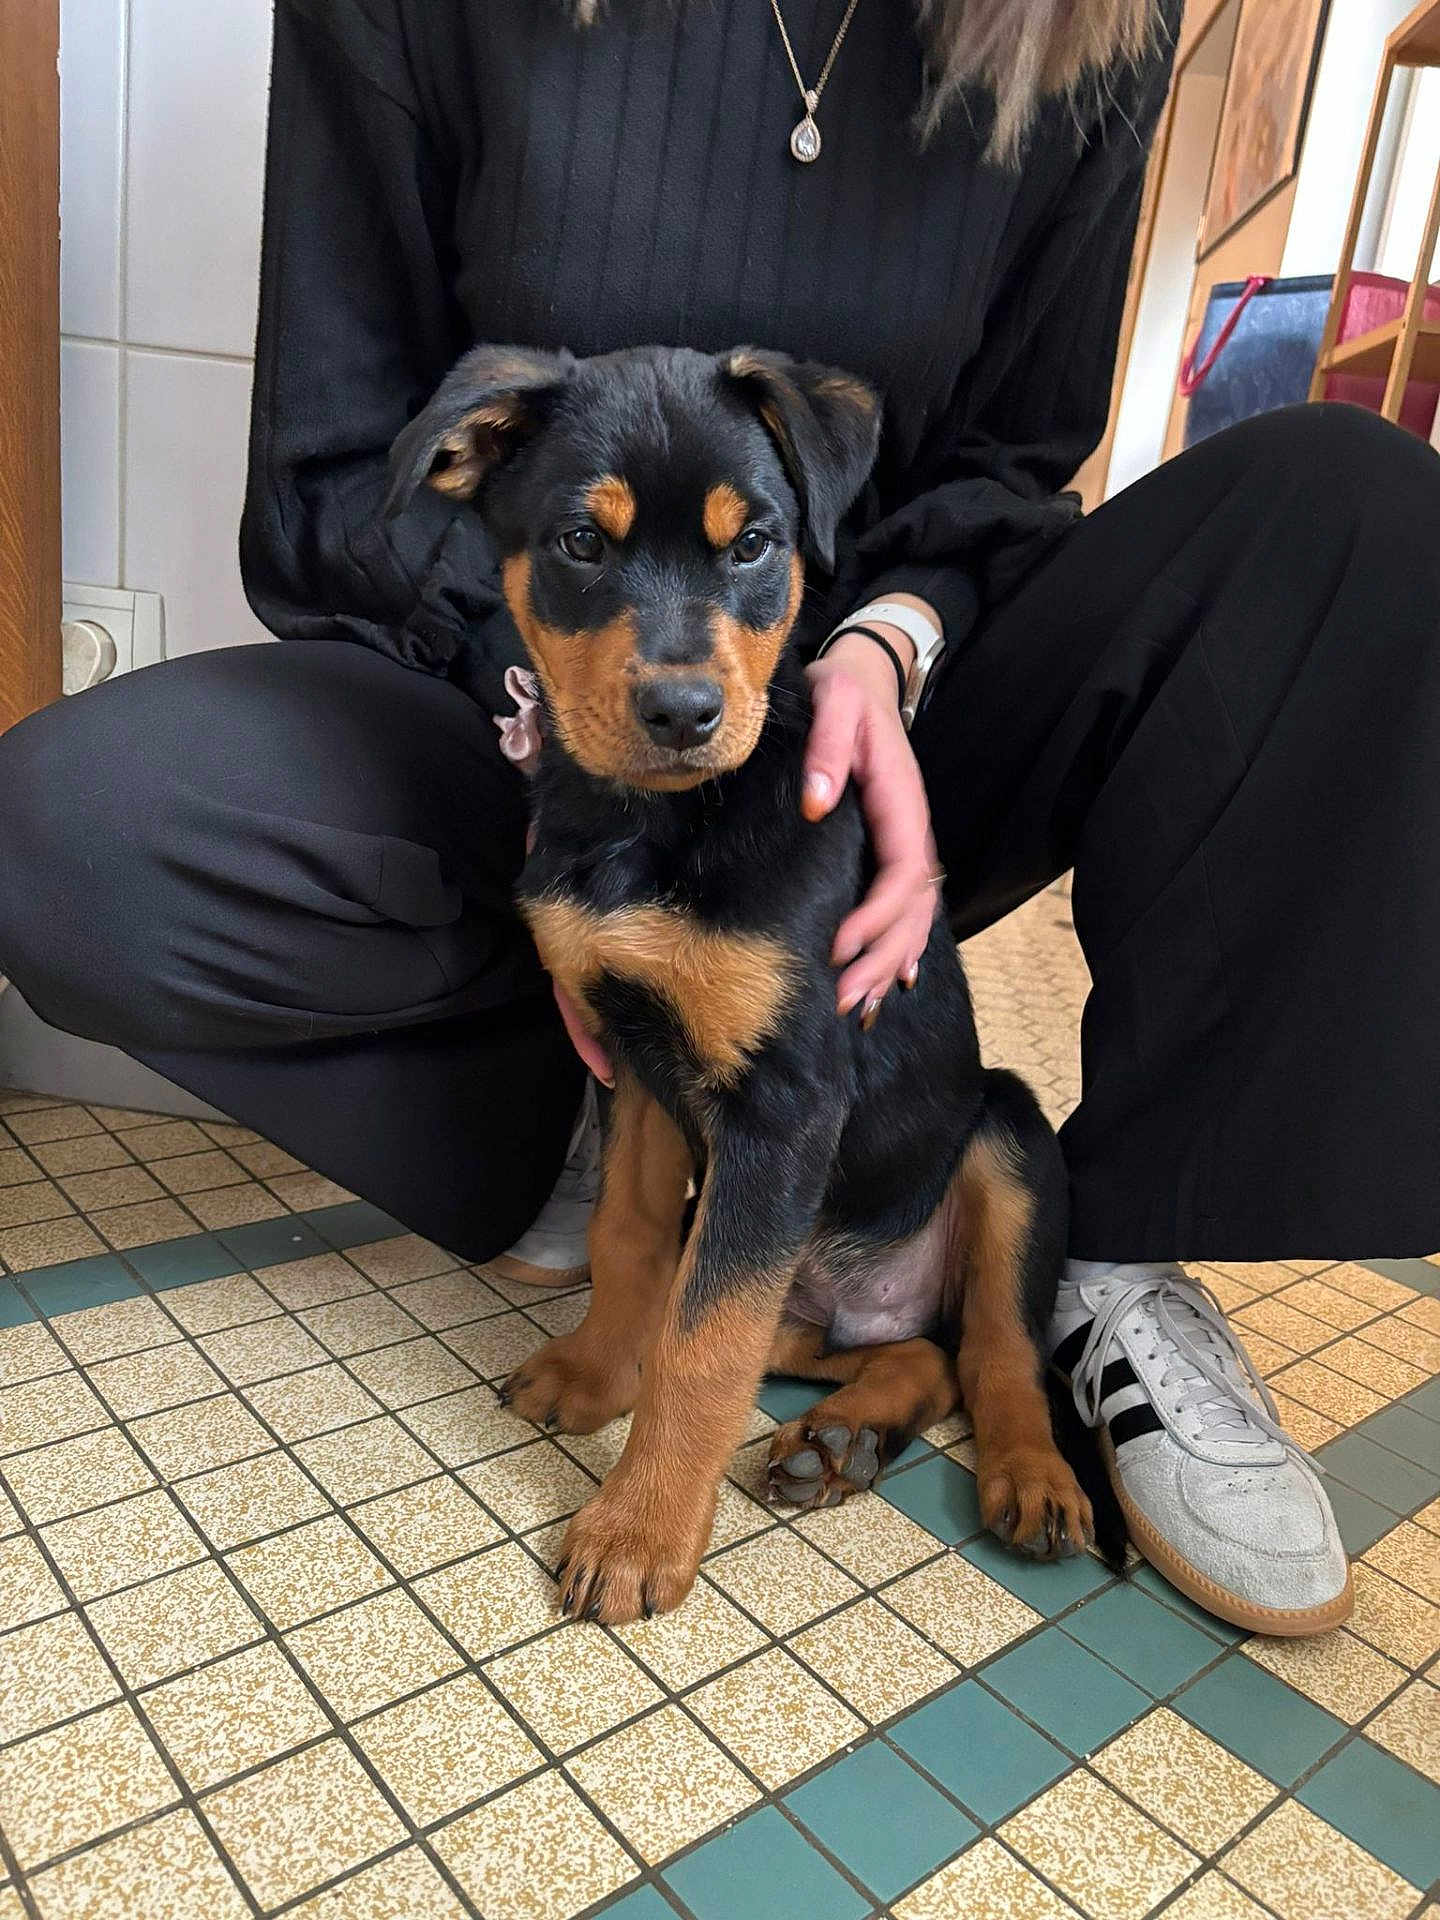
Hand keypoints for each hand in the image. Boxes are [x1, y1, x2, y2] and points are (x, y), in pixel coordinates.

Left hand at [803, 622, 940, 1019]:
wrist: (863, 680)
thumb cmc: (842, 691)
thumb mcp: (833, 699)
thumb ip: (826, 746)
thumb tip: (815, 801)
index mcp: (901, 801)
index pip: (903, 872)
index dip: (877, 916)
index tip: (839, 946)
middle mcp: (912, 830)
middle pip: (913, 910)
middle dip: (881, 958)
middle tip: (842, 998)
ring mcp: (905, 844)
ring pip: (912, 918)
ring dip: (888, 964)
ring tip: (857, 1005)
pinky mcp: (891, 852)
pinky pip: (905, 911)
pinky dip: (896, 950)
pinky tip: (884, 984)